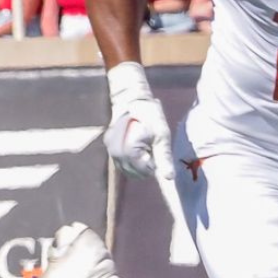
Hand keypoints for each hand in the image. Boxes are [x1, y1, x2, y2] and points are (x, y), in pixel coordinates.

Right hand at [102, 63, 174, 179]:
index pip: (142, 169)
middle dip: (145, 165)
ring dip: (137, 164)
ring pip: (126, 169)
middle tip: (151, 148)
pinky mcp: (109, 147)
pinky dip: (131, 160)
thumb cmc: (150, 115)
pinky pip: (121, 162)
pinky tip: (137, 148)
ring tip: (144, 146)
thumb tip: (169, 178)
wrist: (132, 99)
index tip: (156, 152)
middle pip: (133, 171)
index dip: (152, 164)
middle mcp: (114, 150)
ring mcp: (109, 149)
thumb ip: (164, 158)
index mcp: (127, 147)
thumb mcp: (162, 135)